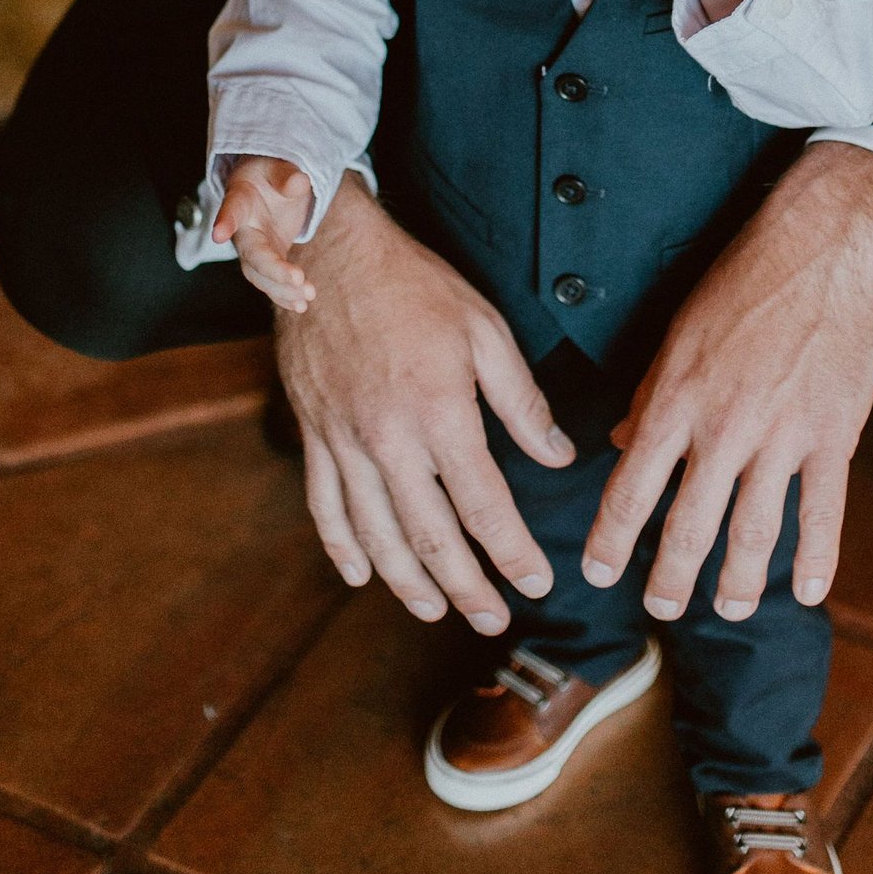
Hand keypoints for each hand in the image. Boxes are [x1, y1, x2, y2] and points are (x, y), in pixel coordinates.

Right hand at [212, 154, 317, 311]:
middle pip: (251, 254)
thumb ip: (286, 175)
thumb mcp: (277, 166)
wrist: (267, 186)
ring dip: (282, 289)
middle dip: (272, 269)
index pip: (230, 210)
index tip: (218, 234)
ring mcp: (254, 249)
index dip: (224, 222)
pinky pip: (272, 282)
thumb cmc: (269, 174)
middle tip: (297, 279)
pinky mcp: (267, 260)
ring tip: (306, 297)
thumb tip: (299, 183)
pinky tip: (301, 306)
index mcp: (239, 200)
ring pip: (261, 275)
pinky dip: (285, 296)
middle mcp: (242, 230)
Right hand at [274, 174, 575, 630]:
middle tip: (494, 620)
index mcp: (440, 412)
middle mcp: (388, 439)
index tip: (538, 582)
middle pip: (430, 537)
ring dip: (407, 583)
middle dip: (466, 588)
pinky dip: (342, 548)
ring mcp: (344, 442)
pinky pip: (324, 507)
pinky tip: (361, 575)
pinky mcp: (313, 435)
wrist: (328, 254)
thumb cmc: (415, 286)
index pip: (484, 505)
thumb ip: (522, 401)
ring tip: (435, 611)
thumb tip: (558, 457)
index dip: (513, 552)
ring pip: (376, 535)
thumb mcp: (484, 330)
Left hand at [582, 143, 872, 619]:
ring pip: (753, 534)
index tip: (598, 575)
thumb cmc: (741, 284)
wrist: (819, 251)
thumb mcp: (678, 334)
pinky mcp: (833, 437)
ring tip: (727, 608)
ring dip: (737, 584)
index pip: (630, 489)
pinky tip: (806, 594)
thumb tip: (621, 444)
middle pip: (689, 528)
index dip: (611, 541)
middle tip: (661, 609)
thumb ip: (651, 396)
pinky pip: (823, 514)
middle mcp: (724, 428)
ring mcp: (782, 437)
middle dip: (671, 580)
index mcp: (677, 401)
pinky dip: (815, 561)